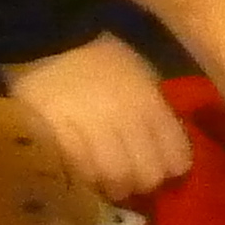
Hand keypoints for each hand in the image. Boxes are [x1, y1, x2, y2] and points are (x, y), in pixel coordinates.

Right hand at [1, 34, 195, 200]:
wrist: (48, 38)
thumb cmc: (101, 55)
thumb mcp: (140, 72)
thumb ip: (155, 107)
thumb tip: (166, 141)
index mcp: (149, 101)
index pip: (176, 155)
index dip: (174, 166)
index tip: (168, 166)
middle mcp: (125, 118)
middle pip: (147, 175)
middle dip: (146, 182)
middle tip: (138, 178)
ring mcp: (91, 130)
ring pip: (114, 179)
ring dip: (116, 186)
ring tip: (112, 181)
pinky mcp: (59, 137)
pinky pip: (81, 171)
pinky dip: (89, 177)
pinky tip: (88, 172)